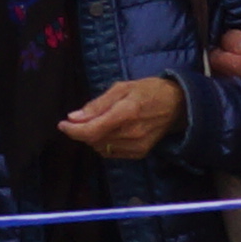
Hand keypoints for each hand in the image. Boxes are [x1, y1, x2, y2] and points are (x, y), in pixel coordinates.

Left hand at [61, 75, 186, 160]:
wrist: (178, 106)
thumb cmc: (148, 91)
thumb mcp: (122, 88)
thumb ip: (97, 104)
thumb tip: (74, 117)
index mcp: (127, 112)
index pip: (92, 130)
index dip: (73, 130)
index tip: (62, 124)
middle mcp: (132, 133)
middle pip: (94, 140)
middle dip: (81, 131)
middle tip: (78, 120)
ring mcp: (137, 146)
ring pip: (101, 147)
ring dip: (92, 137)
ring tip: (98, 122)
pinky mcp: (139, 153)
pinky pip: (111, 153)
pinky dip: (104, 143)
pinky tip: (109, 131)